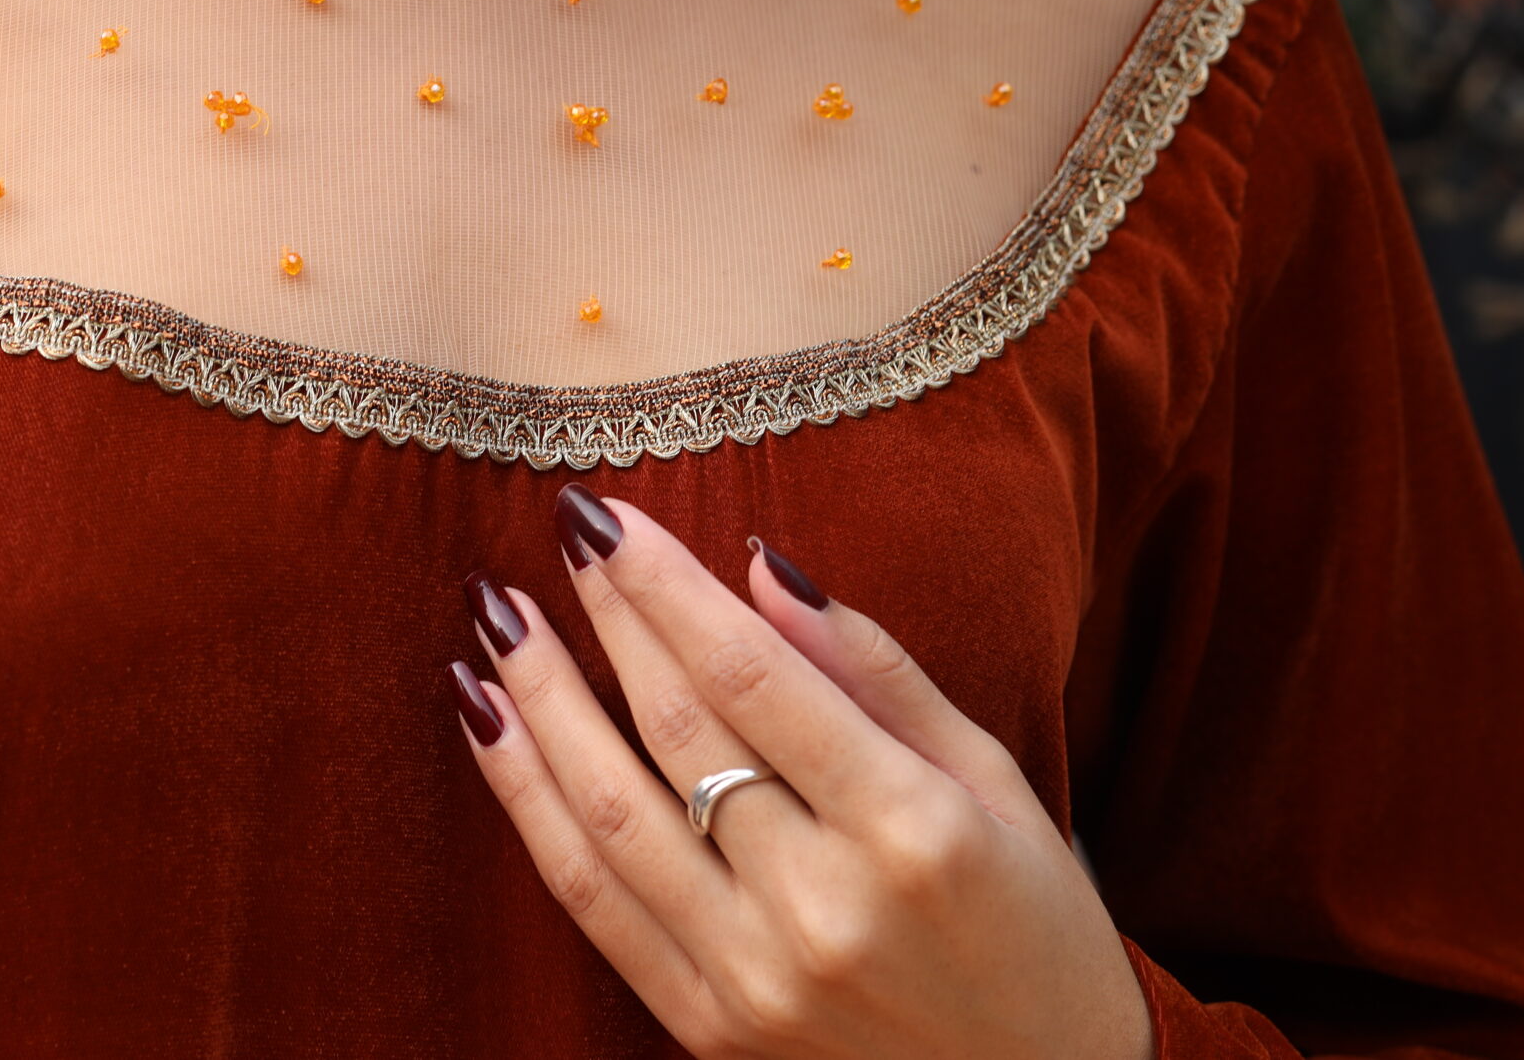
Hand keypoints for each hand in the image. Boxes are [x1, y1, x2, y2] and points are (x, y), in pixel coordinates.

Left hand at [447, 485, 1152, 1059]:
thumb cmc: (1033, 926)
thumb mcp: (993, 782)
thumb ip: (876, 672)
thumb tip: (760, 565)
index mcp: (913, 830)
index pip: (754, 676)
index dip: (667, 587)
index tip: (609, 514)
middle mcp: (824, 906)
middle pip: (678, 732)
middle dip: (608, 620)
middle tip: (559, 532)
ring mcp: (755, 976)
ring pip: (611, 812)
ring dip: (539, 702)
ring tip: (494, 614)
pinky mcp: (706, 1026)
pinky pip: (589, 900)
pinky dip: (527, 802)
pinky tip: (490, 722)